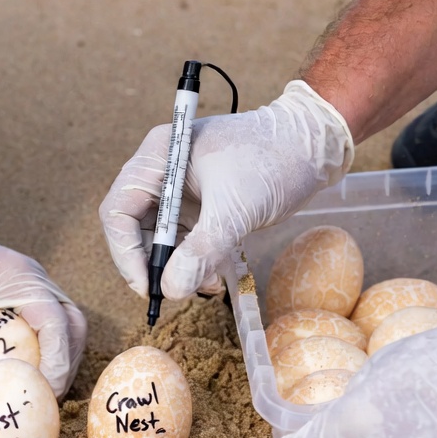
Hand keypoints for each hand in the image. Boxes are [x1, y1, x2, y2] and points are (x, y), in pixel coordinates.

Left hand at [0, 202, 86, 399]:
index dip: (59, 362)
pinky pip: (42, 325)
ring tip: (37, 389)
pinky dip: (41, 350)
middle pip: (71, 326)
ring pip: (62, 326)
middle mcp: (34, 281)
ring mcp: (29, 286)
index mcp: (23, 279)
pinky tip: (21, 372)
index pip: (58, 323)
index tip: (46, 393)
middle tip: (48, 397)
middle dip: (66, 364)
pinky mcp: (17, 294)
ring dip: (57, 359)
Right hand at [99, 80, 353, 299]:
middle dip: (153, 264)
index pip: (119, 210)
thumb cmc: (277, 159)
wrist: (317, 143)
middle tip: (172, 293)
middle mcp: (160, 169)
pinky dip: (193, 260)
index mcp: (158, 156)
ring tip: (204, 286)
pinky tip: (212, 277)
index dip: (126, 252)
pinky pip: (182, 239)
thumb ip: (202, 249)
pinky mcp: (197, 202)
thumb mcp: (237, 208)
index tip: (148, 286)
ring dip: (175, 267)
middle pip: (133, 227)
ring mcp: (178, 187)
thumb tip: (171, 289)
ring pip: (158, 238)